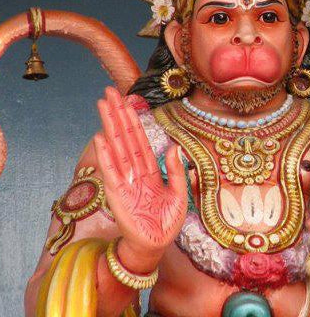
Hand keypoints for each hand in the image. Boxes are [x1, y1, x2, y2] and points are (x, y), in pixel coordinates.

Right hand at [93, 87, 187, 260]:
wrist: (156, 245)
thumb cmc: (167, 221)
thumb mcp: (179, 194)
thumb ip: (176, 171)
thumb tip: (175, 147)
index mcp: (151, 169)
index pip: (140, 139)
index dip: (134, 120)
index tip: (127, 100)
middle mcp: (135, 170)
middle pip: (126, 136)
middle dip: (118, 114)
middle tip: (109, 92)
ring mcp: (125, 180)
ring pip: (117, 147)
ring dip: (110, 126)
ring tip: (102, 105)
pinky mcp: (118, 195)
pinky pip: (112, 172)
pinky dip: (106, 155)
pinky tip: (101, 137)